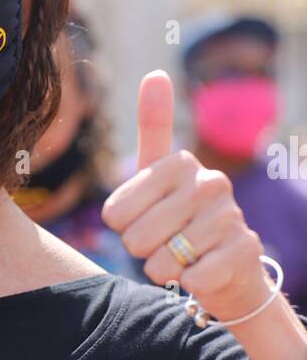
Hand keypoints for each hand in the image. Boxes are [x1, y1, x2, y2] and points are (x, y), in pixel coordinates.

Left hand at [101, 71, 269, 326]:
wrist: (226, 266)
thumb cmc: (180, 220)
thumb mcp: (158, 176)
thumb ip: (154, 130)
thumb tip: (155, 74)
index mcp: (180, 163)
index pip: (115, 213)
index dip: (122, 228)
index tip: (145, 219)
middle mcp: (210, 182)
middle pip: (136, 239)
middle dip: (144, 252)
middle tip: (166, 242)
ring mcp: (231, 216)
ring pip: (163, 263)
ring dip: (167, 270)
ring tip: (185, 256)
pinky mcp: (244, 251)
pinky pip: (193, 280)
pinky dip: (191, 284)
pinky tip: (204, 270)